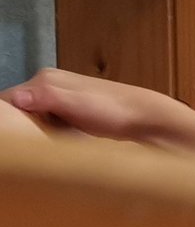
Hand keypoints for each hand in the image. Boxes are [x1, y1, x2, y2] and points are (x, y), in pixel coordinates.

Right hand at [0, 69, 186, 142]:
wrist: (147, 119)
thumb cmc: (115, 109)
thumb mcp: (77, 102)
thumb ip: (46, 96)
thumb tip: (15, 98)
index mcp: (45, 79)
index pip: (9, 98)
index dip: (6, 119)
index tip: (9, 138)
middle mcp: (51, 87)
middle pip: (20, 110)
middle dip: (18, 127)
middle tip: (23, 146)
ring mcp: (62, 102)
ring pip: (35, 120)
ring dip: (34, 134)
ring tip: (39, 147)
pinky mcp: (73, 117)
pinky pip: (50, 128)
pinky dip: (49, 137)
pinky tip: (55, 146)